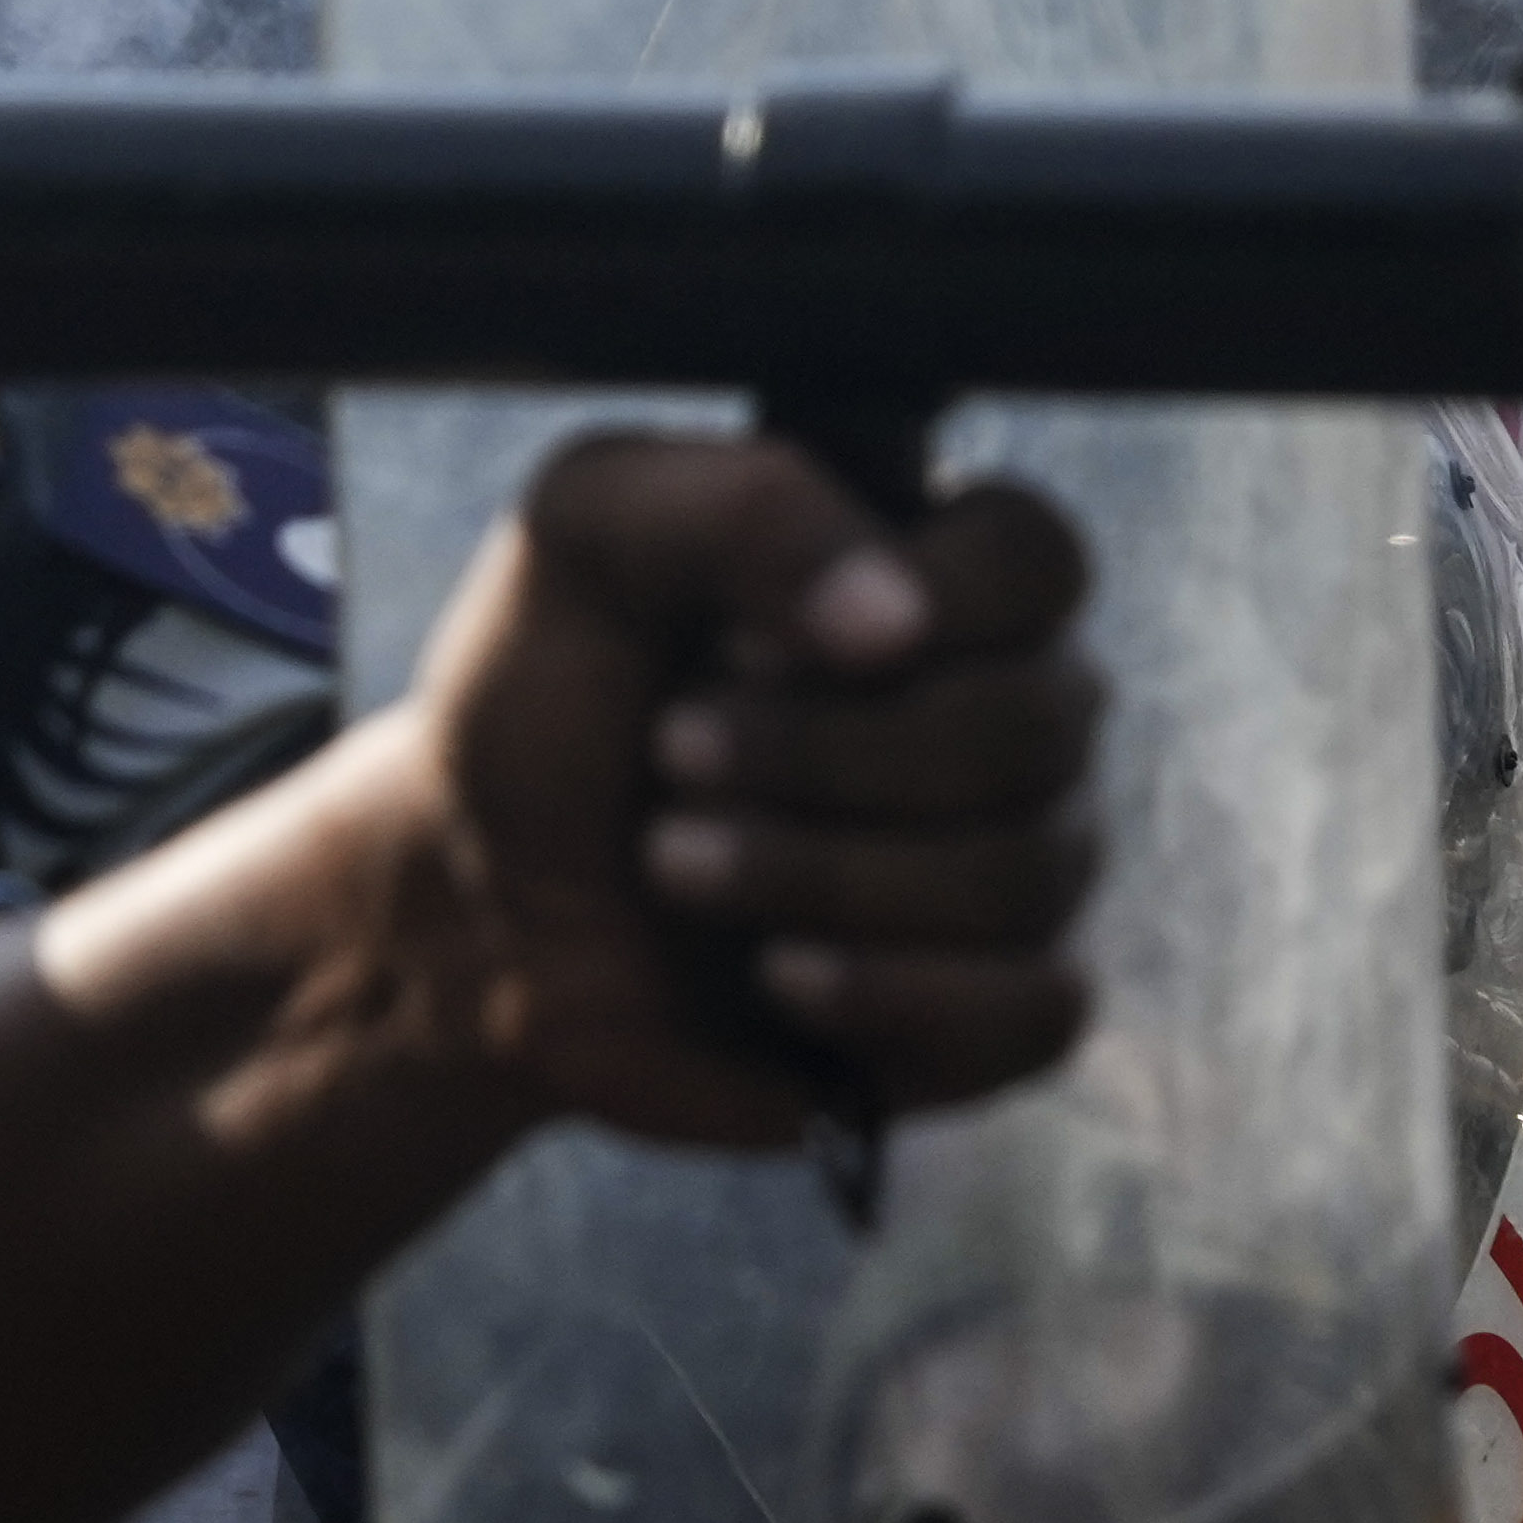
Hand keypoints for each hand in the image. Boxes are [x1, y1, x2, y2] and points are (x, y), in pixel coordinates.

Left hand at [401, 432, 1102, 1149]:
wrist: (483, 910)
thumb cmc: (549, 702)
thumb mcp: (591, 537)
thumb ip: (747, 511)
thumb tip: (899, 623)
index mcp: (936, 575)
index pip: (1037, 560)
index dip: (912, 604)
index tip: (740, 639)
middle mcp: (1010, 712)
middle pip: (1032, 725)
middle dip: (827, 755)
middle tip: (671, 756)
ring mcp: (1019, 866)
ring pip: (1026, 872)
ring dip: (824, 876)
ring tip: (678, 863)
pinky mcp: (992, 1011)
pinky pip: (1038, 1011)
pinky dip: (893, 996)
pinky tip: (780, 975)